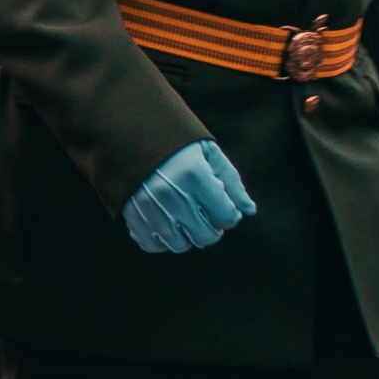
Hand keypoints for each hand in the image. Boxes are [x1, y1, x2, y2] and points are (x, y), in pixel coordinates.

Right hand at [122, 138, 255, 256]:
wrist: (130, 133)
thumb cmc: (176, 143)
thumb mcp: (208, 153)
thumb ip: (231, 182)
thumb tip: (249, 210)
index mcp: (196, 175)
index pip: (227, 216)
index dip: (230, 213)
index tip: (223, 204)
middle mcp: (173, 196)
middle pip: (206, 236)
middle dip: (212, 227)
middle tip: (206, 213)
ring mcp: (150, 209)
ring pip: (181, 245)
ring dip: (188, 235)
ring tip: (185, 216)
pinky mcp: (132, 216)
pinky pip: (153, 245)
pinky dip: (162, 239)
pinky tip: (165, 222)